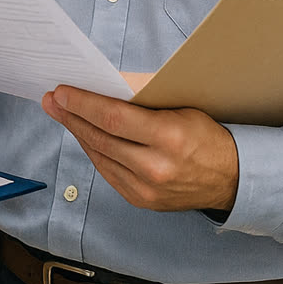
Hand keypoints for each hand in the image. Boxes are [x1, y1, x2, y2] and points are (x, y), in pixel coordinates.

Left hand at [42, 86, 239, 211]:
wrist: (230, 178)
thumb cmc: (205, 134)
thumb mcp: (181, 106)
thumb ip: (142, 97)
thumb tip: (103, 82)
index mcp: (169, 137)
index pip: (113, 117)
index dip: (82, 104)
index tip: (61, 91)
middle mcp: (156, 167)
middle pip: (100, 137)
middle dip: (71, 116)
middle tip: (52, 99)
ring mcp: (147, 189)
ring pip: (100, 156)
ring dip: (77, 132)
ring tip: (62, 113)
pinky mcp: (141, 201)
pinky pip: (108, 171)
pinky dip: (94, 151)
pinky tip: (83, 135)